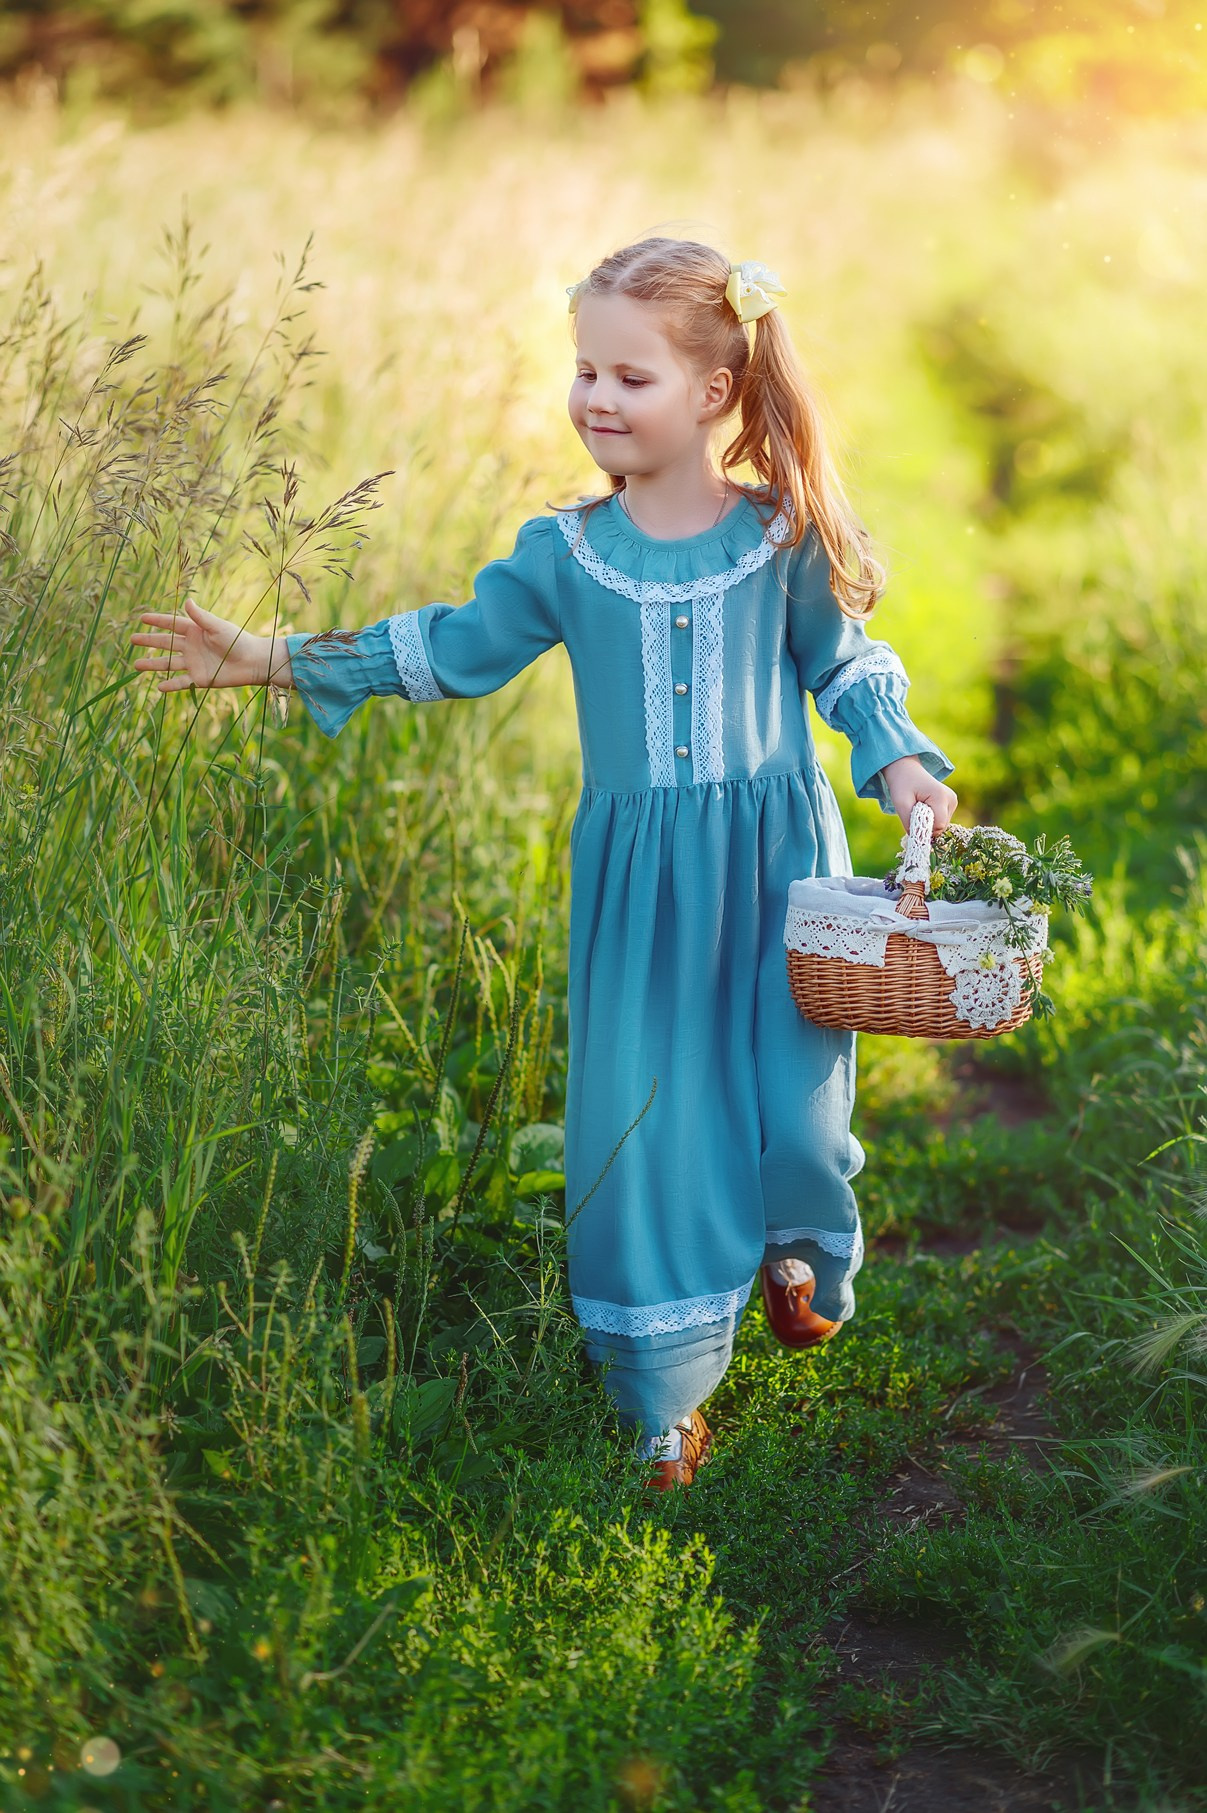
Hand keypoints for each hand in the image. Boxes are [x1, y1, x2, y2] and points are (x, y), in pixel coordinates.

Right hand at [130, 598, 282, 693]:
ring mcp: (193, 663)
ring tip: (136, 665)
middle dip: (149, 641)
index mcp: (195, 631)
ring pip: (168, 664)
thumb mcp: (217, 627)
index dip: (157, 621)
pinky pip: (181, 682)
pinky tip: (158, 687)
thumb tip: (186, 602)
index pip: (171, 624)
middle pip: (165, 643)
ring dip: (152, 664)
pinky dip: (170, 685)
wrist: (252, 662)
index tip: (141, 618)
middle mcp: (191, 646)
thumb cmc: (237, 640)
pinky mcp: (199, 678)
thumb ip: (201, 617)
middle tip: (132, 639)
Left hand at [880, 755, 957, 832]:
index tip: (912, 823)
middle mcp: (951, 799)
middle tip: (913, 813)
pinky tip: (924, 808)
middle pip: (941, 827)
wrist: (907, 771)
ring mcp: (953, 801)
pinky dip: (931, 819)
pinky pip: (941, 820)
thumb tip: (918, 840)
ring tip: (918, 808)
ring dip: (928, 822)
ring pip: (941, 825)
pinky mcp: (951, 804)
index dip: (925, 830)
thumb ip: (908, 823)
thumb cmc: (902, 785)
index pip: (938, 826)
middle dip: (926, 826)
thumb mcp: (900, 803)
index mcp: (941, 796)